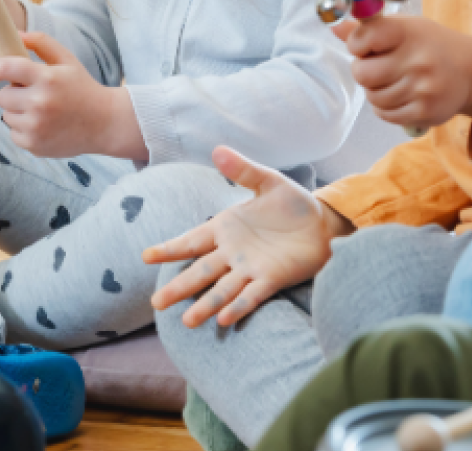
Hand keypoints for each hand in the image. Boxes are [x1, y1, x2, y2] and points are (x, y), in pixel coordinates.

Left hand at [0, 32, 144, 159]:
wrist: (105, 123)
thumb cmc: (83, 88)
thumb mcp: (68, 60)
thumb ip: (42, 43)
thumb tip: (16, 35)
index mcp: (47, 78)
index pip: (6, 68)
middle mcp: (40, 103)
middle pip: (2, 96)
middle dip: (13, 93)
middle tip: (32, 93)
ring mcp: (36, 127)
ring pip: (6, 115)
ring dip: (18, 112)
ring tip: (41, 110)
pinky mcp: (34, 145)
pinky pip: (13, 134)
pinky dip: (24, 129)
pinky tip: (43, 125)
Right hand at [144, 147, 353, 326]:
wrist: (325, 223)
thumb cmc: (294, 204)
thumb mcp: (268, 181)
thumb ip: (243, 170)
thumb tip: (217, 150)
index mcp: (226, 228)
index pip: (192, 240)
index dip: (170, 249)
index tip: (146, 257)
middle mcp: (233, 252)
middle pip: (201, 271)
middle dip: (179, 286)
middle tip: (156, 302)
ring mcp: (251, 268)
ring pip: (222, 289)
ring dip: (205, 304)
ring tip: (186, 322)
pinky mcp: (272, 279)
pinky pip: (252, 295)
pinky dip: (237, 307)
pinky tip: (222, 320)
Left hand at [333, 16, 471, 129]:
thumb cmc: (431, 45)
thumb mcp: (405, 27)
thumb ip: (369, 29)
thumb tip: (334, 27)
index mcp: (408, 32)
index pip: (363, 38)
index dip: (356, 44)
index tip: (364, 47)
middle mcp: (417, 60)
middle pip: (363, 74)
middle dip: (363, 71)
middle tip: (377, 68)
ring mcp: (422, 89)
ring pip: (373, 97)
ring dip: (375, 91)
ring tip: (392, 81)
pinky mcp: (425, 112)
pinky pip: (385, 114)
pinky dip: (385, 107)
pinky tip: (399, 95)